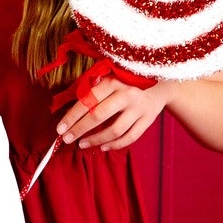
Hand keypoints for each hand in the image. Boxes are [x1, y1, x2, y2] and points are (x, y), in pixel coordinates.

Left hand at [56, 78, 170, 151]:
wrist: (161, 83)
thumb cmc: (127, 80)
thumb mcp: (110, 76)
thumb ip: (91, 86)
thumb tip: (65, 102)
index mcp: (113, 81)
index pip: (88, 100)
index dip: (72, 116)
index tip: (60, 128)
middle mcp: (126, 94)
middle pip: (98, 116)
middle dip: (79, 129)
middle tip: (67, 139)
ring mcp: (138, 108)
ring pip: (114, 130)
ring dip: (95, 140)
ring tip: (81, 144)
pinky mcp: (148, 120)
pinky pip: (129, 138)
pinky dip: (114, 145)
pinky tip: (102, 147)